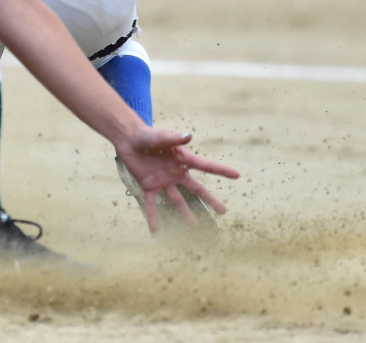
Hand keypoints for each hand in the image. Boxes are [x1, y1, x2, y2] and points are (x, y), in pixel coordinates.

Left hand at [114, 126, 238, 232]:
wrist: (128, 139)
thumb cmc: (147, 134)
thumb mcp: (161, 136)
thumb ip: (174, 138)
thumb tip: (189, 135)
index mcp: (182, 159)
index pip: (206, 166)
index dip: (221, 171)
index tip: (237, 175)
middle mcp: (176, 173)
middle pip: (196, 189)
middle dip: (210, 200)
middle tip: (223, 212)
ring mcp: (163, 181)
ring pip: (177, 200)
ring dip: (186, 214)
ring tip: (195, 226)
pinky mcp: (149, 186)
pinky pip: (152, 204)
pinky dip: (153, 217)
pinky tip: (155, 231)